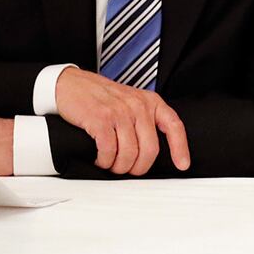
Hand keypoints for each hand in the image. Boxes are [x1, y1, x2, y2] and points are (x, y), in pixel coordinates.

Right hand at [54, 68, 190, 174]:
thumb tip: (151, 151)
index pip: (174, 126)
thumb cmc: (101, 97)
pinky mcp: (100, 119)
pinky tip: (100, 159)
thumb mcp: (132, 102)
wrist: (71, 84)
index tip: (182, 164)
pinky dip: (104, 161)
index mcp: (151, 102)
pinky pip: (108, 150)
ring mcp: (120, 112)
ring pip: (129, 153)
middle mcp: (139, 106)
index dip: (180, 148)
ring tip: (111, 165)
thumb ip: (144, 120)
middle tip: (128, 170)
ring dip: (119, 166)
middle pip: (150, 149)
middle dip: (139, 167)